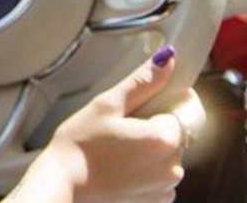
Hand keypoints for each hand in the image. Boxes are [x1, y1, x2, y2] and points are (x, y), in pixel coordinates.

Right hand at [16, 47, 201, 202]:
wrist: (64, 185)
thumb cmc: (80, 145)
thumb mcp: (108, 104)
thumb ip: (143, 82)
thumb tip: (168, 58)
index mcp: (164, 138)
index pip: (182, 108)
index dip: (161, 104)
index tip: (137, 109)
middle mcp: (173, 167)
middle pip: (175, 132)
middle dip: (154, 126)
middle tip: (121, 128)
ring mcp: (166, 188)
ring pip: (168, 154)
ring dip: (151, 148)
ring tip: (118, 149)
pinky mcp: (156, 201)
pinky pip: (160, 175)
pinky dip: (146, 169)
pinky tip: (121, 166)